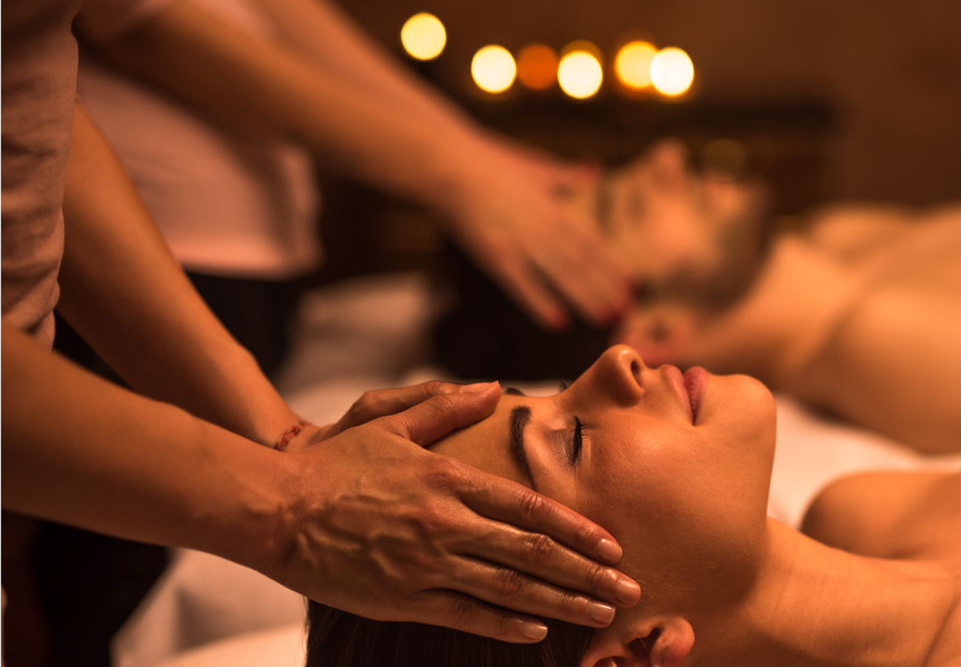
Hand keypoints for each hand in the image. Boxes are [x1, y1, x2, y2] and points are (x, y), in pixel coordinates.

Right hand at [266, 383, 641, 640]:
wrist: (274, 507)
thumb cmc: (333, 462)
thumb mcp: (390, 421)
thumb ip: (445, 406)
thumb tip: (492, 387)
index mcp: (450, 480)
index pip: (530, 508)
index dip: (576, 529)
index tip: (612, 545)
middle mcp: (446, 523)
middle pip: (532, 553)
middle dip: (587, 574)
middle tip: (628, 589)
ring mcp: (425, 564)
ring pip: (508, 589)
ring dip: (561, 604)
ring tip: (600, 616)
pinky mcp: (401, 598)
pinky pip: (464, 615)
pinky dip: (504, 625)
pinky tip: (537, 632)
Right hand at [444, 144, 632, 329]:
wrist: (448, 164)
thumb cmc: (491, 162)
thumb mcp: (535, 166)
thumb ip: (566, 175)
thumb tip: (594, 170)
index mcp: (553, 206)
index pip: (590, 240)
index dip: (612, 263)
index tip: (633, 282)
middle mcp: (541, 226)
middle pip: (581, 261)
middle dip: (605, 287)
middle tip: (627, 310)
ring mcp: (519, 242)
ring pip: (560, 274)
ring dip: (584, 298)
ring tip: (604, 318)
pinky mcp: (493, 255)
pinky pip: (521, 285)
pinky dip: (540, 303)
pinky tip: (559, 322)